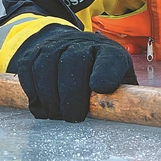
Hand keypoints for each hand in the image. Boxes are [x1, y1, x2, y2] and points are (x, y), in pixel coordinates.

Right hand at [14, 26, 137, 121]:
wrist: (68, 46)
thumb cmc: (99, 72)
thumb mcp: (118, 82)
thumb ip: (124, 98)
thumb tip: (131, 117)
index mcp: (108, 53)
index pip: (110, 58)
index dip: (105, 72)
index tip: (101, 88)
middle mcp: (82, 43)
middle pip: (73, 62)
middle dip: (72, 95)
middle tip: (73, 117)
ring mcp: (56, 45)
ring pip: (47, 66)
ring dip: (50, 96)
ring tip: (56, 114)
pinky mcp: (34, 53)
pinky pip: (29, 70)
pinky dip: (33, 92)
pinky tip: (42, 107)